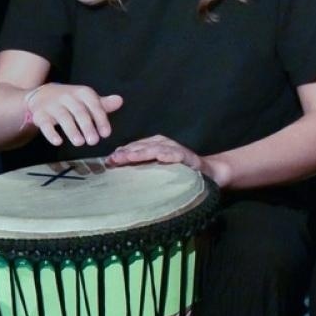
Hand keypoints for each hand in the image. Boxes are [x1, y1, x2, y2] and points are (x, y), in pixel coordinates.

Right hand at [26, 84, 123, 147]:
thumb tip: (120, 101)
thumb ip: (103, 104)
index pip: (94, 105)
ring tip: (80, 143)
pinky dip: (50, 133)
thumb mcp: (87, 100)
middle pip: (79, 112)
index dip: (101, 119)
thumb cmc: (72, 101)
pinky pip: (45, 124)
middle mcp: (67, 97)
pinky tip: (58, 142)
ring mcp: (52, 105)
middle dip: (87, 127)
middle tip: (94, 142)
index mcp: (82, 92)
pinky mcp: (40, 114)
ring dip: (72, 131)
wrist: (42, 94)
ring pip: (63, 118)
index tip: (106, 134)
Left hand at [106, 134, 226, 186]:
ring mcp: (175, 149)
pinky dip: (168, 155)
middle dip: (127, 152)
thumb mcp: (155, 167)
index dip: (121, 153)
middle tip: (114, 159)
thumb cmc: (177, 170)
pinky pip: (177, 154)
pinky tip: (161, 157)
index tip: (108, 161)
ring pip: (155, 149)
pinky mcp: (188, 156)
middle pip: (142, 147)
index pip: (134, 147)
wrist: (206, 172)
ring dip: (142, 153)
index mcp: (153, 144)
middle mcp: (163, 143)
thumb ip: (138, 164)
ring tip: (130, 157)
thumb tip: (113, 164)